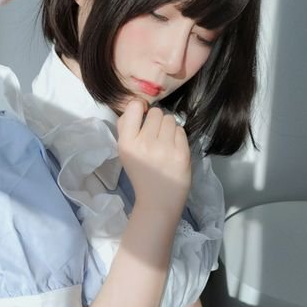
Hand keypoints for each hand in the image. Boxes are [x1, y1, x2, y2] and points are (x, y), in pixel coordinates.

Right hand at [116, 98, 190, 217]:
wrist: (158, 201)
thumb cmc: (140, 173)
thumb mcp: (125, 152)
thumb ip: (125, 128)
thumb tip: (136, 104)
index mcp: (126, 144)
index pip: (133, 107)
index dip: (140, 108)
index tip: (142, 116)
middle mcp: (145, 144)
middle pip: (156, 112)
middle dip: (156, 121)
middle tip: (156, 135)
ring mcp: (165, 149)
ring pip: (170, 119)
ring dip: (168, 127)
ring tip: (165, 142)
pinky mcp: (181, 154)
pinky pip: (181, 130)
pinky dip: (178, 136)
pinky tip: (173, 149)